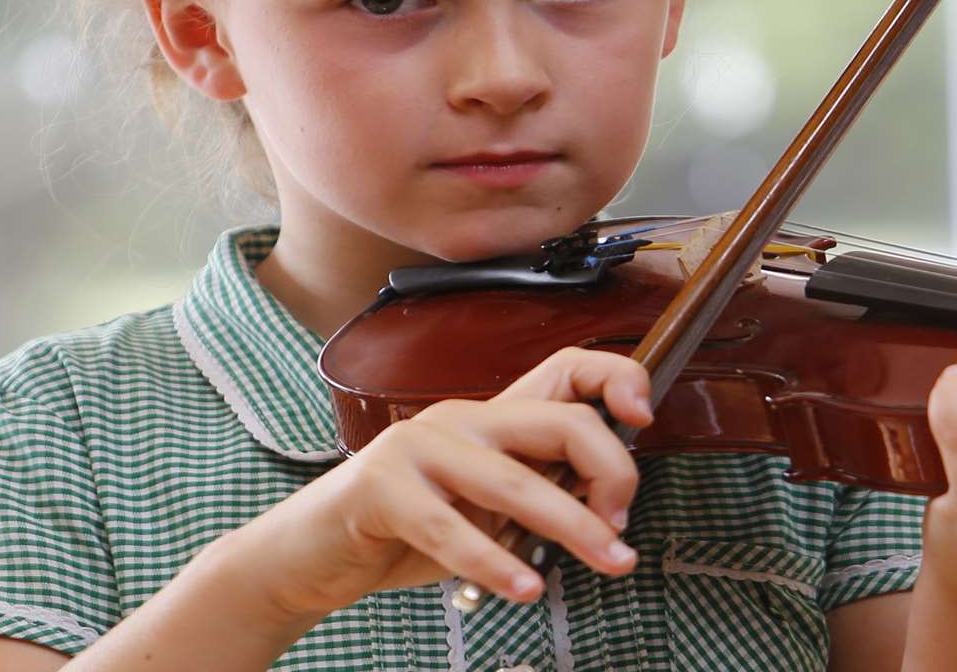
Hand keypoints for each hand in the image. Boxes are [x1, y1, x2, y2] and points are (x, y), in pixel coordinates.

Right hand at [208, 347, 652, 624]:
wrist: (310, 556)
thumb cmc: (404, 533)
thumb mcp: (486, 509)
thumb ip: (538, 492)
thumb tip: (610, 506)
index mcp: (491, 416)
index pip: (567, 368)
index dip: (616, 378)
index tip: (646, 417)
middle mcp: (461, 418)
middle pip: (560, 420)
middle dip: (612, 473)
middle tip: (621, 529)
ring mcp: (419, 447)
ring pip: (516, 479)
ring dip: (572, 526)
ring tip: (607, 561)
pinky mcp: (383, 487)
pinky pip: (450, 527)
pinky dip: (494, 561)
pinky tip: (524, 588)